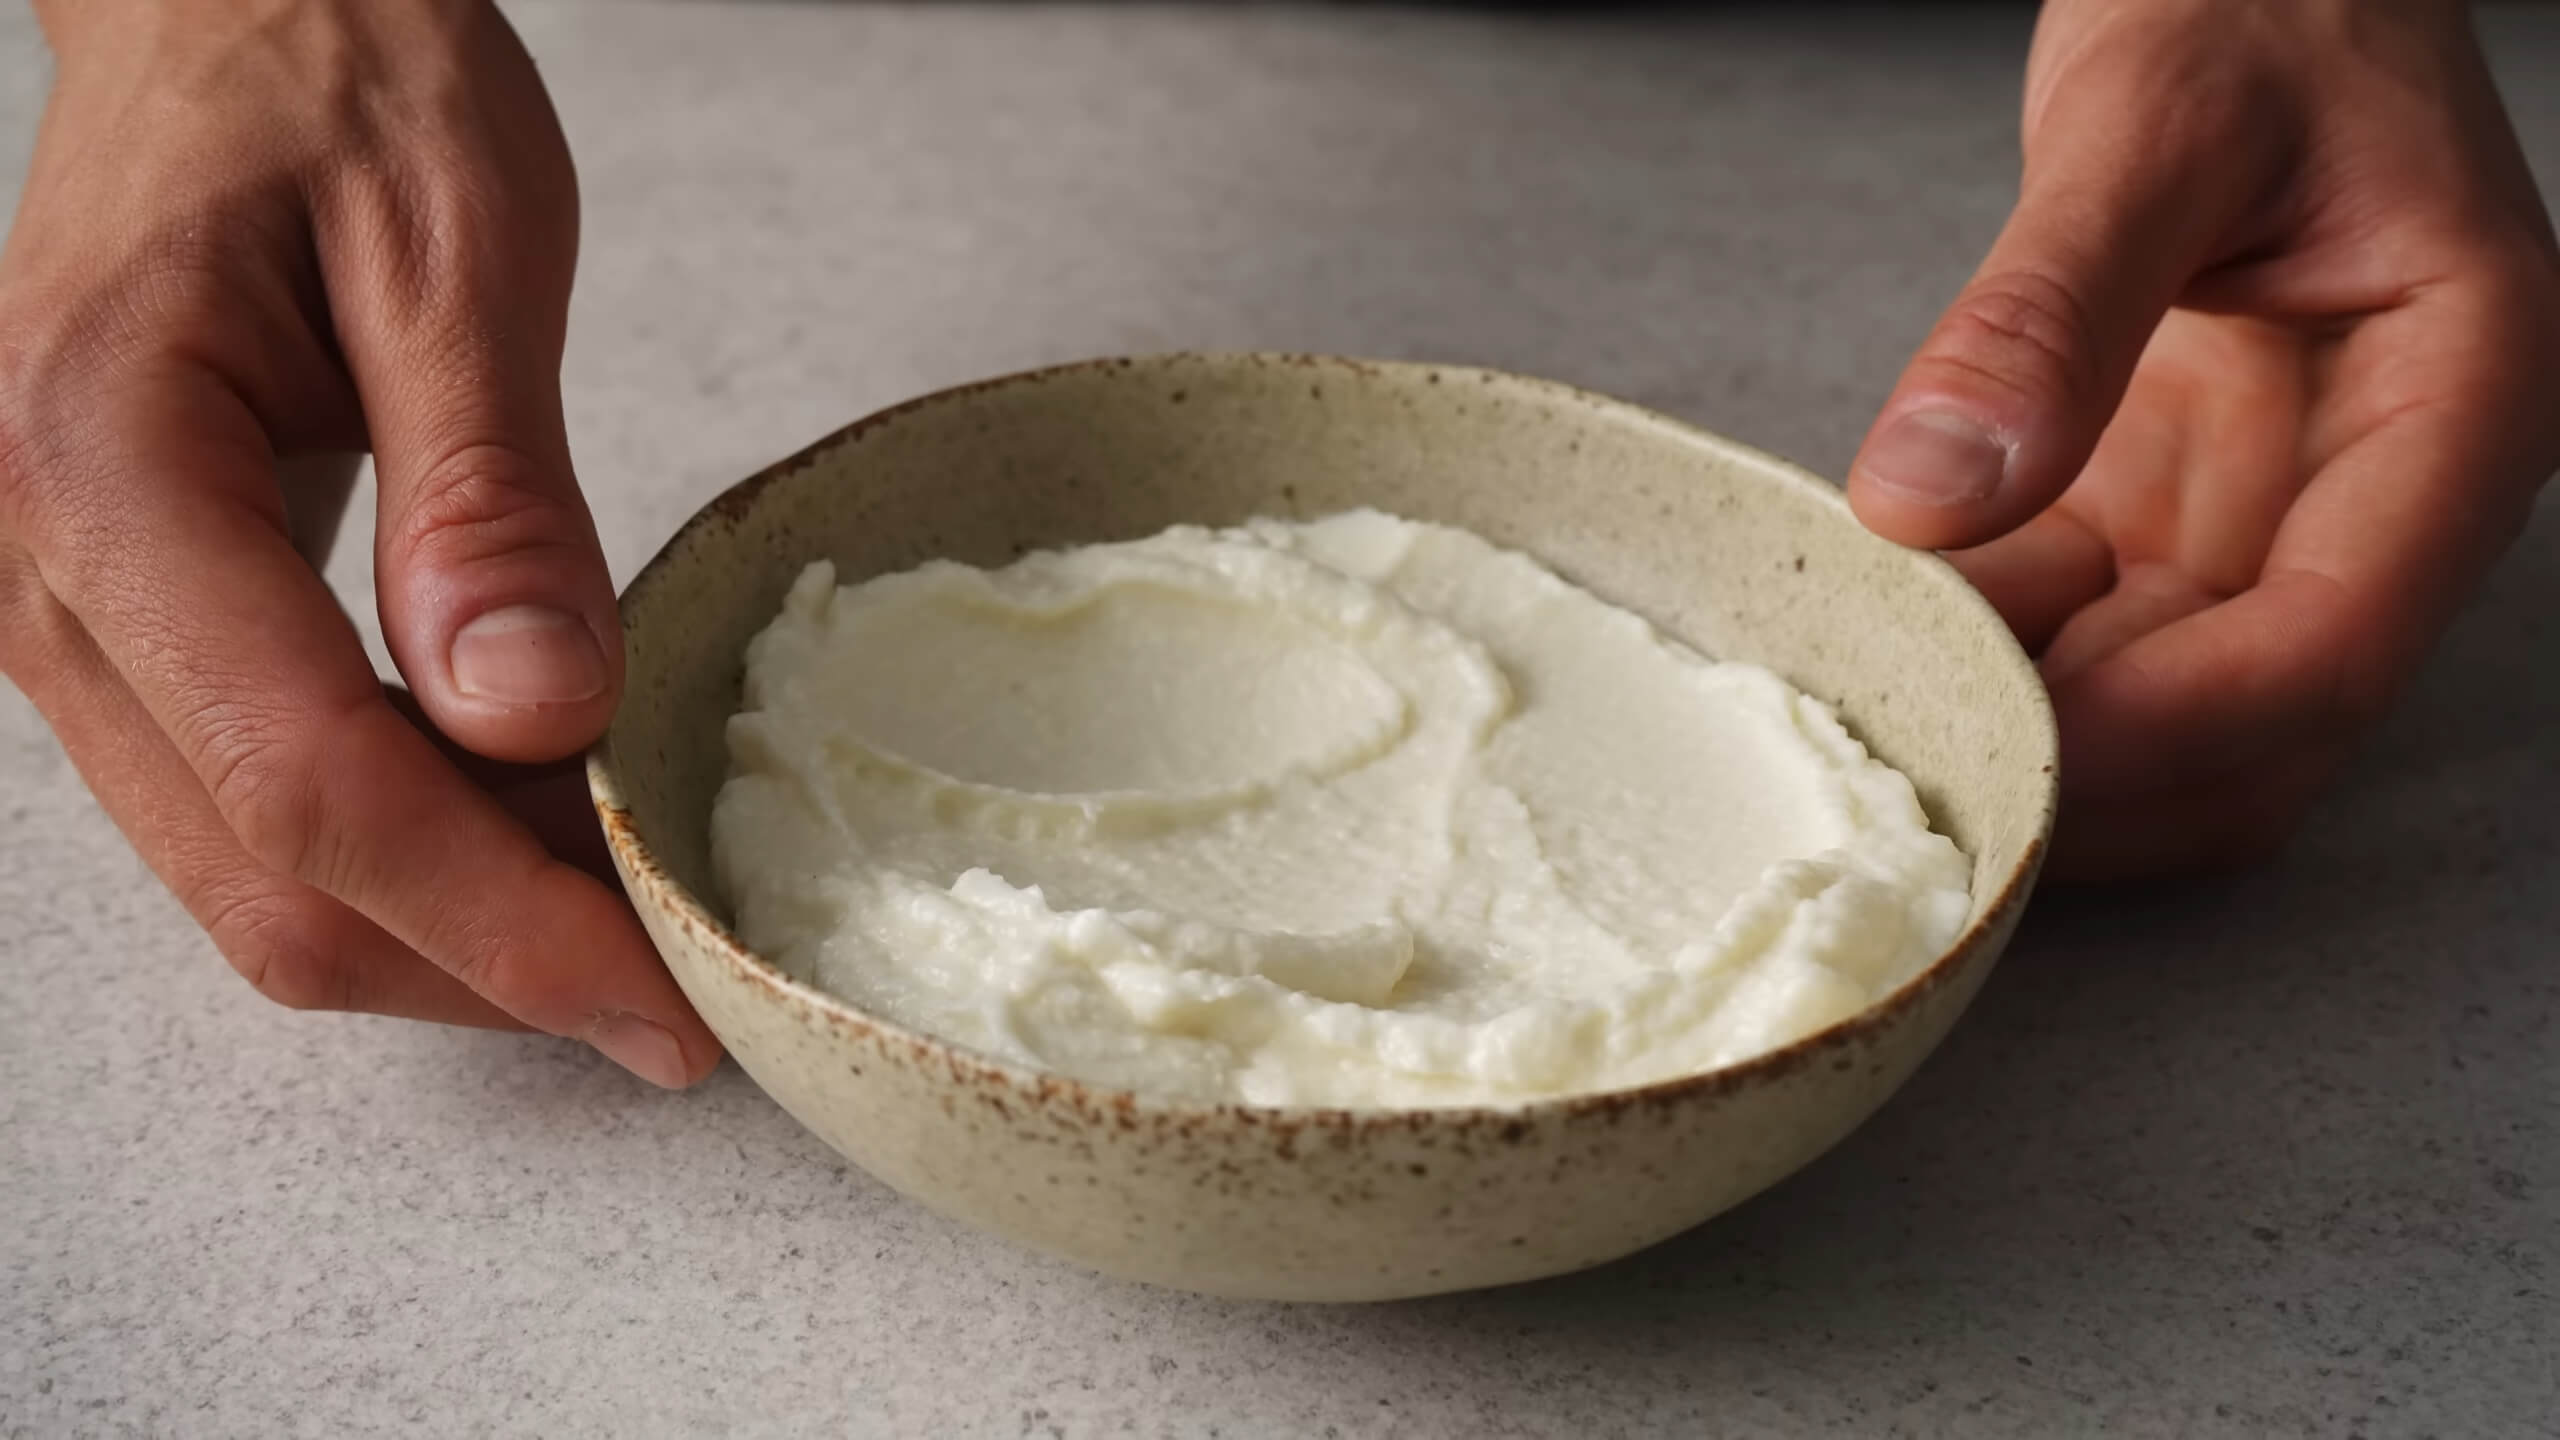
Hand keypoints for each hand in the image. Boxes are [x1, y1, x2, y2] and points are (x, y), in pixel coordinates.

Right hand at [0, 0, 718, 1083]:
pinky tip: (536, 825)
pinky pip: (252, 800)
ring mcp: (52, 614)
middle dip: (487, 966)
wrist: (226, 9)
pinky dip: (407, 848)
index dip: (501, 925)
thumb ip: (487, 496)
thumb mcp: (457, 249)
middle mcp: (32, 574)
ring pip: (252, 874)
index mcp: (105, 468)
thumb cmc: (334, 74)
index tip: (660, 997)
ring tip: (628, 909)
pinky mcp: (112, 624)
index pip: (313, 785)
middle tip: (675, 991)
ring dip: (451, 926)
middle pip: (269, 882)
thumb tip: (536, 721)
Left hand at [1846, 0, 2559, 879]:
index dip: (2167, 732)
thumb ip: (2049, 312)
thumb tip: (1929, 496)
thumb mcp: (2153, 121)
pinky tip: (1888, 618)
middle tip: (1920, 776)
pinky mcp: (2174, 501)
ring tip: (1881, 694)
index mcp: (2455, 402)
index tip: (2010, 760)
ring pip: (2167, 707)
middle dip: (2100, 777)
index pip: (2330, 642)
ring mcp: (2273, 506)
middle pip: (2257, 729)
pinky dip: (1993, 651)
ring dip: (2032, 727)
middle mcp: (2377, 488)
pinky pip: (2091, 632)